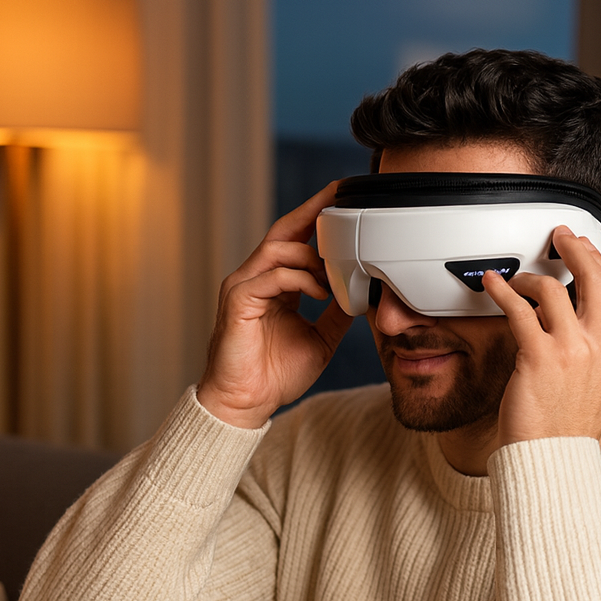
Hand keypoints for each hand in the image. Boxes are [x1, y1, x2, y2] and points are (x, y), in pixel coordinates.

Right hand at [197, 182, 353, 427]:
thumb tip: (362, 295)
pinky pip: (272, 276)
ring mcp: (244, 287)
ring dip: (311, 256)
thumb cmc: (275, 374)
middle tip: (339, 197)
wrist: (247, 403)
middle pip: (283, 232)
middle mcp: (256, 279)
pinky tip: (321, 292)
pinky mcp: (238, 301)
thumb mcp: (320, 340)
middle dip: (311, 212)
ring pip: (277, 249)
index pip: (295, 241)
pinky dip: (300, 279)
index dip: (316, 220)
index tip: (342, 202)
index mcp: (275, 285)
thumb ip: (337, 315)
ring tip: (336, 275)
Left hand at [482, 226, 600, 448]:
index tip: (582, 248)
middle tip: (559, 237)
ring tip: (514, 281)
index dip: (594, 261)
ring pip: (552, 288)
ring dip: (528, 278)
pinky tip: (492, 285)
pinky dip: (502, 290)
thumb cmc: (566, 428)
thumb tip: (581, 313)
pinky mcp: (541, 357)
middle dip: (575, 248)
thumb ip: (595, 346)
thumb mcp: (597, 384)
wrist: (553, 462)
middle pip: (594, 276)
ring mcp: (574, 350)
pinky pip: (518, 309)